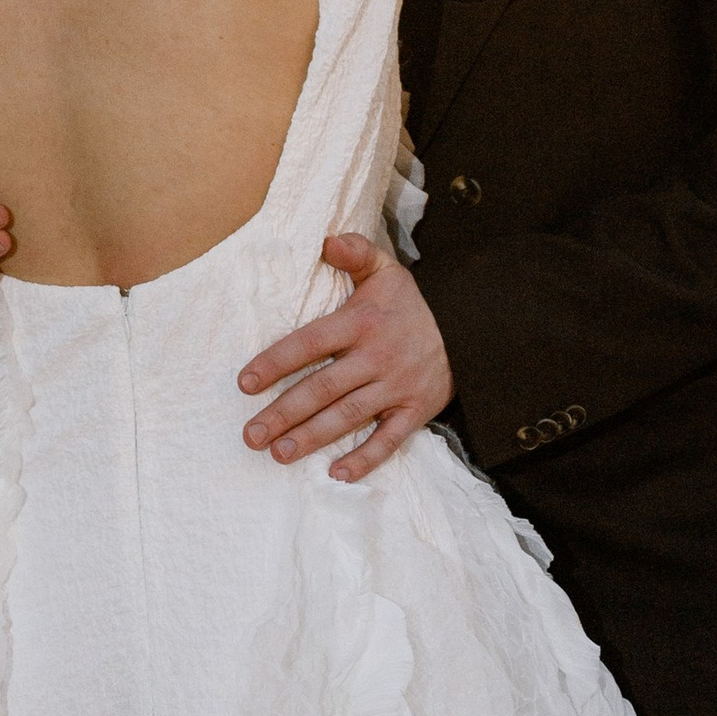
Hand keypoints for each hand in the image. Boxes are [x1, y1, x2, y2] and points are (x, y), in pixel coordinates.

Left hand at [237, 233, 452, 484]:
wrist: (471, 330)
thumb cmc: (412, 304)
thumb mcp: (386, 270)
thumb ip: (355, 252)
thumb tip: (325, 241)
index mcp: (362, 323)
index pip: (310, 343)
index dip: (276, 362)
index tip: (245, 383)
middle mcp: (376, 357)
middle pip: (322, 388)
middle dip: (284, 413)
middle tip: (251, 435)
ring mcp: (396, 388)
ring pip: (348, 417)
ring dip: (312, 438)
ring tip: (279, 453)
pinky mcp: (415, 411)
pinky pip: (388, 440)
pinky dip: (365, 459)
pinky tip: (336, 474)